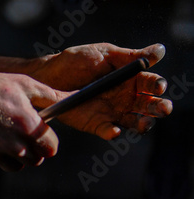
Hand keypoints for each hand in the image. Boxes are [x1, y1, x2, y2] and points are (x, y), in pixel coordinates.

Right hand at [0, 70, 67, 170]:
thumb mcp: (23, 84)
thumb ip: (52, 95)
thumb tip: (76, 97)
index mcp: (28, 126)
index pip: (51, 148)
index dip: (47, 141)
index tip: (40, 135)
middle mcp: (14, 145)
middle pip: (35, 160)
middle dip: (32, 149)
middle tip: (18, 132)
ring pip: (16, 166)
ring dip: (13, 155)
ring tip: (1, 134)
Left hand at [29, 43, 172, 138]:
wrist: (49, 77)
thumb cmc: (76, 62)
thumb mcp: (103, 55)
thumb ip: (128, 57)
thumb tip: (159, 52)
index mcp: (130, 78)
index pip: (151, 83)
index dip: (157, 85)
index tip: (158, 86)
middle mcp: (126, 98)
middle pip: (149, 105)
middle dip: (158, 107)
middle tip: (163, 108)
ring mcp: (112, 112)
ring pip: (134, 121)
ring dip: (143, 124)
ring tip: (144, 123)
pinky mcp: (96, 124)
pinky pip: (108, 131)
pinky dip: (113, 133)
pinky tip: (115, 130)